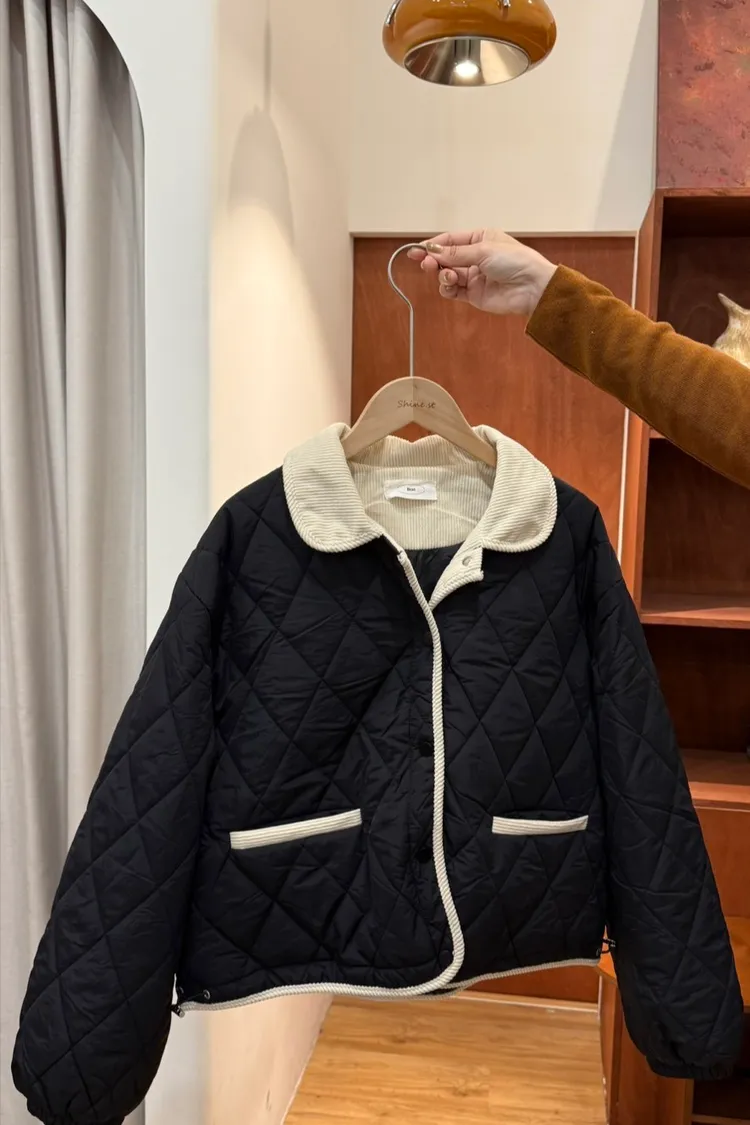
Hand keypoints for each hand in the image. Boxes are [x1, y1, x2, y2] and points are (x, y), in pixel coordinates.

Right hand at [408, 230, 556, 317]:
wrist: (532, 288)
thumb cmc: (515, 262)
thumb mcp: (483, 250)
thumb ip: (454, 253)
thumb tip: (431, 250)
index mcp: (480, 238)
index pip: (450, 240)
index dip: (432, 245)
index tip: (416, 250)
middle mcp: (476, 256)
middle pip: (445, 258)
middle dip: (434, 261)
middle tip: (425, 264)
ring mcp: (474, 276)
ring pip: (447, 274)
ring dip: (443, 275)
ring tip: (449, 276)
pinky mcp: (474, 294)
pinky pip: (452, 290)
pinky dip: (447, 288)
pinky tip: (450, 285)